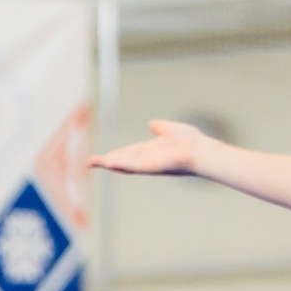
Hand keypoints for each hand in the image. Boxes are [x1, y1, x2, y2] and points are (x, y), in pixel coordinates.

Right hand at [91, 118, 210, 176]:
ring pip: (123, 165)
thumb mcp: (171, 129)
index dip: (115, 154)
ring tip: (92, 163)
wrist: (201, 151)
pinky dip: (120, 165)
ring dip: (107, 163)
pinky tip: (109, 163)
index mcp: (150, 151)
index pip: (128, 153)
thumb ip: (160, 127)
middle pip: (121, 160)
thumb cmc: (191, 142)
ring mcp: (147, 164)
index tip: (102, 157)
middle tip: (88, 163)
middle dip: (105, 161)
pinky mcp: (151, 167)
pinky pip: (133, 166)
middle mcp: (146, 159)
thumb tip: (151, 123)